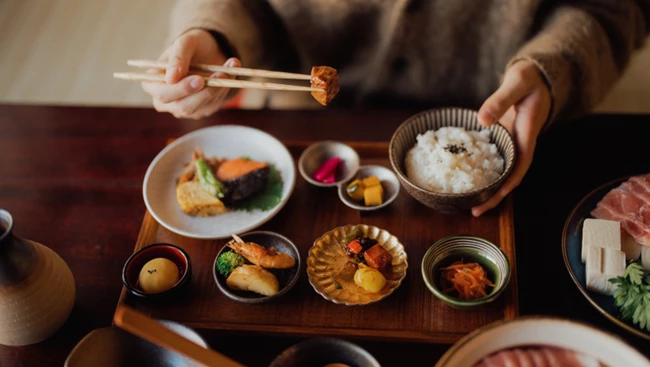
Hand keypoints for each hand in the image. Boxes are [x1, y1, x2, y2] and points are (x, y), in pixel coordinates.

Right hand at [142, 29, 240, 118]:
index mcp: (153, 83)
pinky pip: (214, 104)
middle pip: (183, 107)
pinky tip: (230, 73)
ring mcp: (185, 108)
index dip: (180, 89)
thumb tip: (171, 77)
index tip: (199, 79)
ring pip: (202, 107)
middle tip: (220, 75)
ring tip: (229, 67)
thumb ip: (177, 58)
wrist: (208, 51)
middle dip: (204, 92)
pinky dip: (225, 88)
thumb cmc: (191, 46)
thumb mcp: (184, 43)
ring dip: (218, 88)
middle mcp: (167, 101)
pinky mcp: (202, 109)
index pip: (163, 94)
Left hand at [471, 59, 550, 216]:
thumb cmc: (529, 79)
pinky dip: (481, 172)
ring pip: (500, 173)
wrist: (535, 76)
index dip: (507, 186)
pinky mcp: (502, 140)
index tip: (493, 199)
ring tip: (467, 204)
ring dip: (487, 189)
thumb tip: (482, 120)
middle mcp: (519, 144)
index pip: (519, 168)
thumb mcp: (517, 83)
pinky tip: (464, 179)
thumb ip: (500, 100)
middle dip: (494, 197)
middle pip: (509, 178)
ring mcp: (511, 144)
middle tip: (474, 212)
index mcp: (526, 135)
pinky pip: (493, 161)